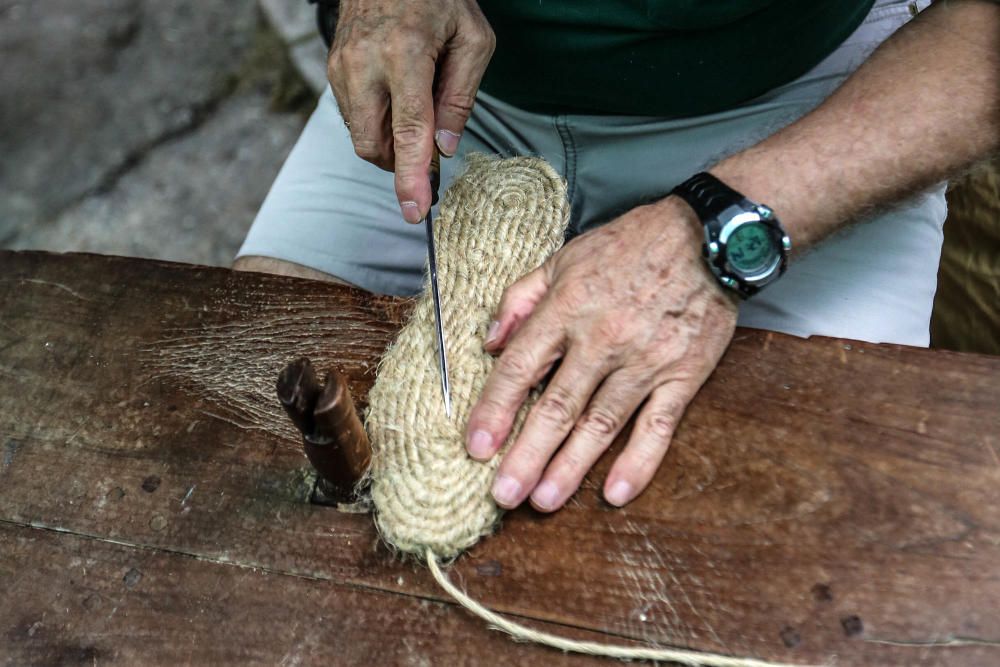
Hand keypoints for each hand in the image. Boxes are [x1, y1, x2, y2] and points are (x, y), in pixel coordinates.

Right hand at [327, 0, 494, 221]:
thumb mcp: (473, 39)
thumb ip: (461, 96)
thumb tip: (446, 147)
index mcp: (405, 53)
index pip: (408, 130)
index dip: (412, 176)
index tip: (415, 210)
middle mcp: (365, 63)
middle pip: (375, 145)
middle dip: (400, 163)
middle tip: (429, 150)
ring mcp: (342, 67)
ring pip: (361, 136)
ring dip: (390, 142)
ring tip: (416, 108)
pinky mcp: (332, 69)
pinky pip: (354, 118)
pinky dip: (377, 123)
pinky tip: (396, 98)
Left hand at [465, 198, 738, 510]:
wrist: (708, 236)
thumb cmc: (631, 245)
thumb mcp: (565, 257)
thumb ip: (521, 299)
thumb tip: (490, 343)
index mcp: (567, 307)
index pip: (521, 367)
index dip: (496, 409)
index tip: (477, 446)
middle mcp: (602, 338)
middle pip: (557, 406)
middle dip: (526, 454)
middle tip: (502, 495)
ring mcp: (645, 361)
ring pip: (601, 423)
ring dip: (571, 467)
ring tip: (543, 501)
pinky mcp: (683, 375)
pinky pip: (658, 426)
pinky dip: (639, 462)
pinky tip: (615, 493)